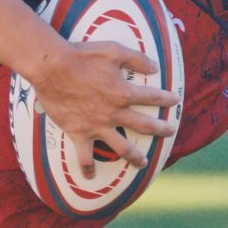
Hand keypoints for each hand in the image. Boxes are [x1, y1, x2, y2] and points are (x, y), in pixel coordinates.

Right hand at [24, 39, 181, 169]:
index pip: (151, 97)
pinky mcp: (79, 133)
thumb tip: (155, 67)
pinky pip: (85, 156)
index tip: (175, 100)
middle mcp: (114, 113)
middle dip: (160, 129)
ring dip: (134, 157)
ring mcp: (97, 126)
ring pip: (122, 147)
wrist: (52, 68)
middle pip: (144, 125)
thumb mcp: (114, 50)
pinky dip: (88, 168)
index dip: (165, 98)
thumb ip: (137, 59)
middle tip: (170, 131)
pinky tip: (91, 177)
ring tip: (142, 163)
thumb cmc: (82, 56)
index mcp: (124, 92)